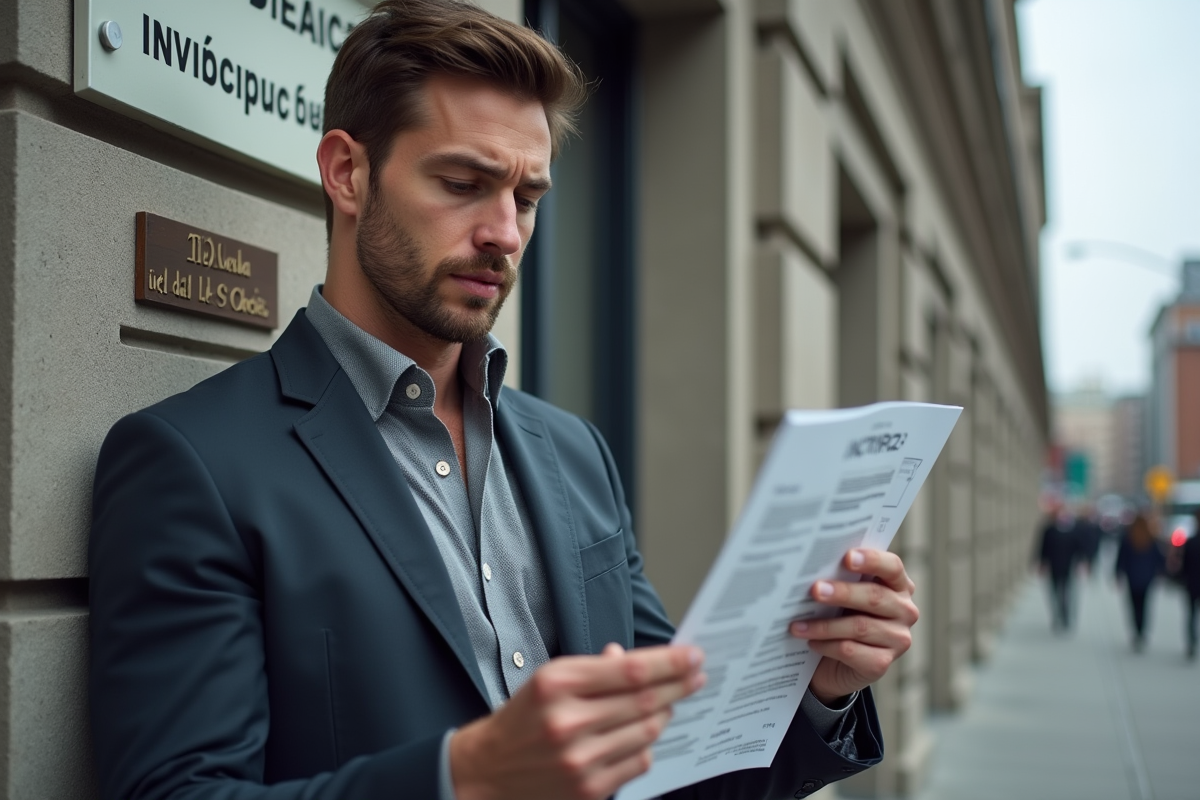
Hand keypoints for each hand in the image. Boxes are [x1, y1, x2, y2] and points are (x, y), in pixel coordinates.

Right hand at [449, 643, 705, 799]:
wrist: (487, 771)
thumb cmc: (523, 719)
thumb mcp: (550, 679)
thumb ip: (594, 669)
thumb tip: (632, 658)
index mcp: (557, 684)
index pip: (630, 670)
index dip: (669, 663)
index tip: (692, 655)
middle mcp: (568, 721)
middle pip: (645, 700)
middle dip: (678, 685)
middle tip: (697, 675)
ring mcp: (579, 759)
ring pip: (647, 732)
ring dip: (665, 714)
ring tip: (669, 702)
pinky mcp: (588, 789)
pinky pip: (639, 762)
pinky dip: (647, 744)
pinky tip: (642, 734)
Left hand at [789, 548, 917, 704]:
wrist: (838, 662)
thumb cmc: (841, 616)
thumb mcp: (845, 595)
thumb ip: (841, 578)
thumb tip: (812, 567)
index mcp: (898, 585)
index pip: (892, 567)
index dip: (872, 561)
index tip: (847, 558)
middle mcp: (904, 611)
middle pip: (874, 597)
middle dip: (842, 592)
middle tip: (815, 590)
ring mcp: (898, 639)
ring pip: (859, 627)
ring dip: (824, 625)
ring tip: (798, 624)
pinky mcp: (881, 664)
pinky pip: (851, 651)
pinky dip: (827, 646)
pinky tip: (811, 642)